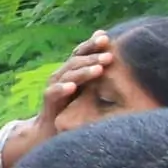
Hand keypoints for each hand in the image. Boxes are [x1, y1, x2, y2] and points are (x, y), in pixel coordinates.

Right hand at [7, 32, 121, 161]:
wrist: (51, 129)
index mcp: (73, 69)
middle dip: (92, 57)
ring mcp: (54, 87)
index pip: (81, 52)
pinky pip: (53, 93)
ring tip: (98, 70)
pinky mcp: (48, 102)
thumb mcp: (90, 89)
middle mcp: (62, 75)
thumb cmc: (76, 107)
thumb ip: (99, 74)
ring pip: (67, 75)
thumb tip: (120, 59)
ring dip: (83, 71)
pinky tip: (72, 87)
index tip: (107, 37)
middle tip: (109, 56)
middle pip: (75, 60)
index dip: (92, 44)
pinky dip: (62, 88)